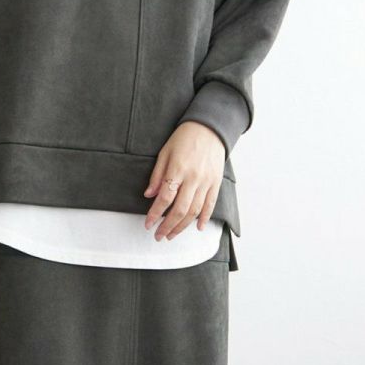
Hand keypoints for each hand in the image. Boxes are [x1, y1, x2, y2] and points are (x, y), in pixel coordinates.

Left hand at [143, 122, 224, 239]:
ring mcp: (207, 182)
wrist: (210, 128)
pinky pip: (211, 204)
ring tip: (172, 234)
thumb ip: (157, 175)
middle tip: (159, 236)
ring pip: (195, 211)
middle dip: (168, 226)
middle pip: (180, 209)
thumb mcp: (165, 152)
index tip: (148, 224)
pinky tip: (197, 228)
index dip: (155, 214)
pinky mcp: (216, 183)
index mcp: (178, 169)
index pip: (165, 198)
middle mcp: (194, 178)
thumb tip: (149, 195)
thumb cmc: (184, 138)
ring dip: (182, 226)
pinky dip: (204, 218)